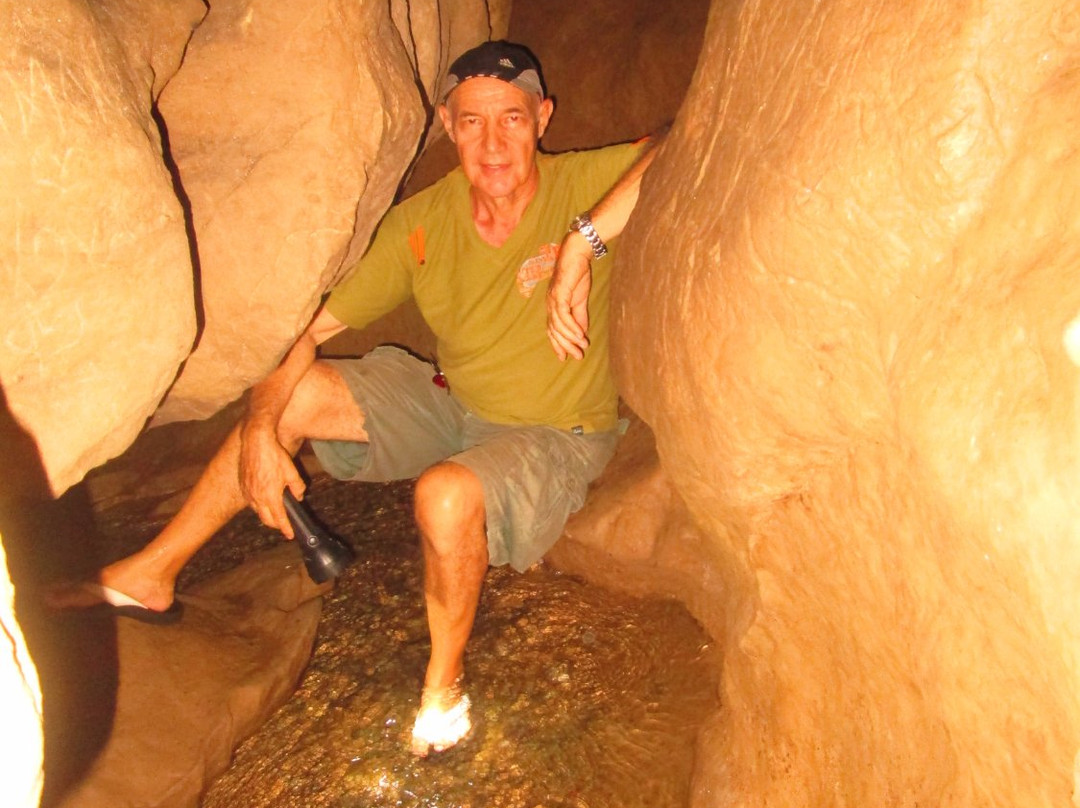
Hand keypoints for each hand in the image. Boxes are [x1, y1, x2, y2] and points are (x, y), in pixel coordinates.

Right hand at [238, 418, 305, 537]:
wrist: (255, 442)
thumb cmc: (274, 456)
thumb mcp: (292, 471)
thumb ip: (297, 487)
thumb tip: (299, 496)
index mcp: (271, 496)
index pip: (279, 519)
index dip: (285, 528)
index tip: (290, 535)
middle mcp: (257, 498)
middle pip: (266, 519)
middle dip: (276, 525)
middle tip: (283, 525)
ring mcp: (248, 492)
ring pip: (257, 511)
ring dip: (266, 514)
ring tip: (274, 513)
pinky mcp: (242, 485)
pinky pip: (251, 501)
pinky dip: (258, 505)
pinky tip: (263, 500)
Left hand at [547, 234, 592, 359]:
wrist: (577, 255)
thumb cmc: (577, 275)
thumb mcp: (580, 300)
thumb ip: (580, 316)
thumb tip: (582, 333)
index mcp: (553, 306)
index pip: (553, 330)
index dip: (558, 344)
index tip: (564, 358)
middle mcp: (550, 305)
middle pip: (554, 331)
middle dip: (565, 346)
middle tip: (577, 357)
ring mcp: (552, 299)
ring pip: (558, 325)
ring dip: (570, 338)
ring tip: (582, 347)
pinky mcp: (558, 294)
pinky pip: (563, 315)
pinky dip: (571, 326)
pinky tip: (579, 335)